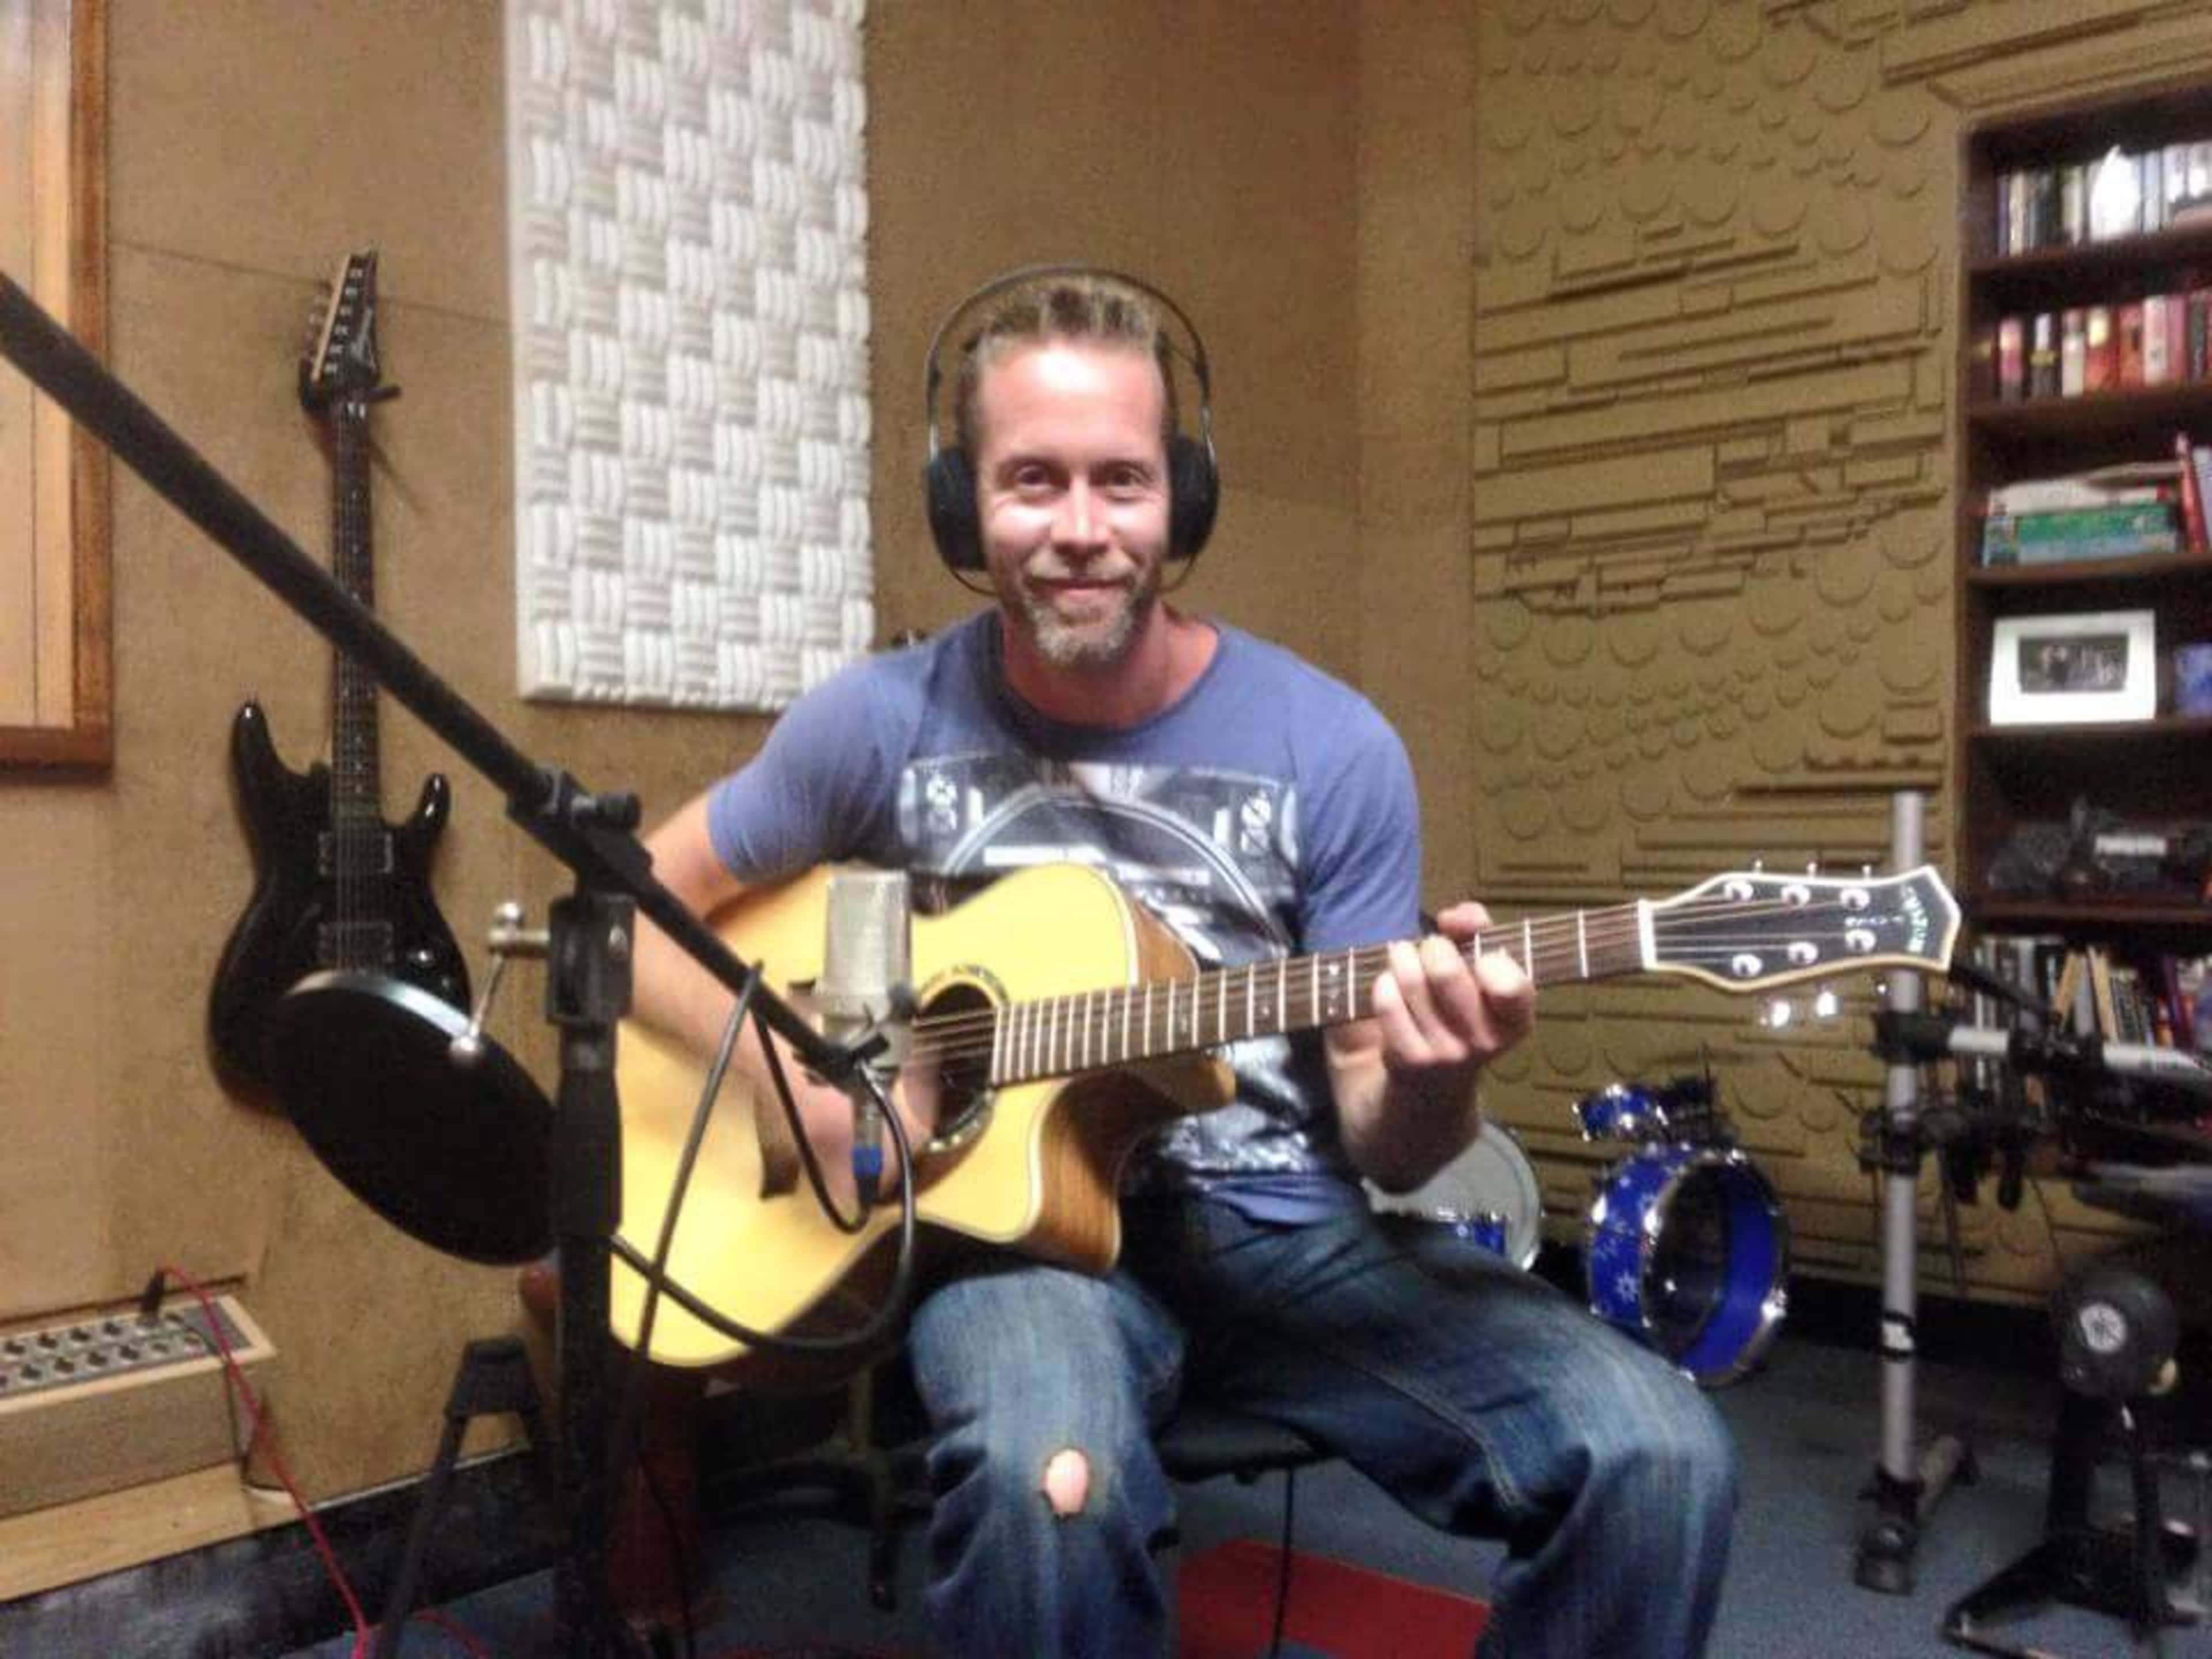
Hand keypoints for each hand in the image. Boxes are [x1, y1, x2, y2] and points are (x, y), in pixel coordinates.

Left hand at [1368, 901, 1534, 1084]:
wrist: (1428, 1083)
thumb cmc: (1457, 1009)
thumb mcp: (1478, 967)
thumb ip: (1475, 929)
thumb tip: (1456, 918)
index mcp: (1516, 1019)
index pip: (1511, 985)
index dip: (1488, 957)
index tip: (1477, 954)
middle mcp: (1486, 1042)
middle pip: (1445, 970)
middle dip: (1431, 947)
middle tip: (1429, 950)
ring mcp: (1447, 1055)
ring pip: (1411, 981)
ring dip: (1401, 958)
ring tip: (1402, 958)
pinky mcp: (1410, 1061)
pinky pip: (1388, 1003)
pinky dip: (1383, 984)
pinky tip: (1388, 986)